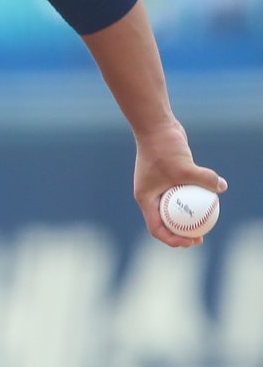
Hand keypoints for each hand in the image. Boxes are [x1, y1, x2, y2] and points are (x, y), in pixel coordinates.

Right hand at [133, 120, 226, 246]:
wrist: (156, 127)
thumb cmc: (164, 149)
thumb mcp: (185, 168)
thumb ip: (204, 179)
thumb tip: (222, 187)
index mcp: (146, 199)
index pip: (156, 228)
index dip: (173, 239)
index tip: (191, 240)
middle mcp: (150, 195)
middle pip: (165, 223)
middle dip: (182, 234)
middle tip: (200, 237)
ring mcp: (157, 186)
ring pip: (173, 210)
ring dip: (187, 219)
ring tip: (206, 224)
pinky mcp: (167, 178)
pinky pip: (180, 195)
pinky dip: (191, 201)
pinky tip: (207, 200)